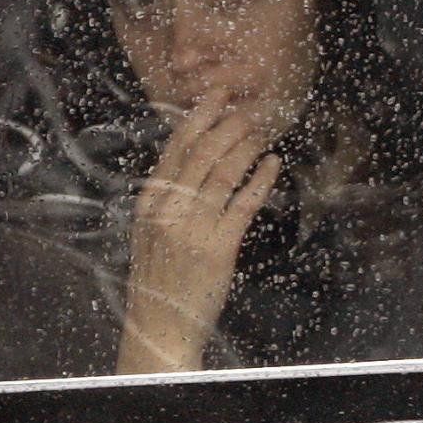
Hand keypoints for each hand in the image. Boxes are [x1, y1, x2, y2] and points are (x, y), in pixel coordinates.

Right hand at [116, 92, 280, 373]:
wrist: (159, 327)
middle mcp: (168, 210)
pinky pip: (244, 203)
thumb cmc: (157, 281)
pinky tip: (273, 164)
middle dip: (227, 123)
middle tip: (248, 104)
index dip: (199, 117)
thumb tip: (189, 164)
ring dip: (246, 145)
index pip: (175, 149)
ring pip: (223, 172)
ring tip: (262, 129)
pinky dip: (261, 179)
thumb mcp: (149, 234)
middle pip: (202, 153)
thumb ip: (165, 201)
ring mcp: (193, 228)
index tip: (216, 95)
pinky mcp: (219, 248)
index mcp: (149, 203)